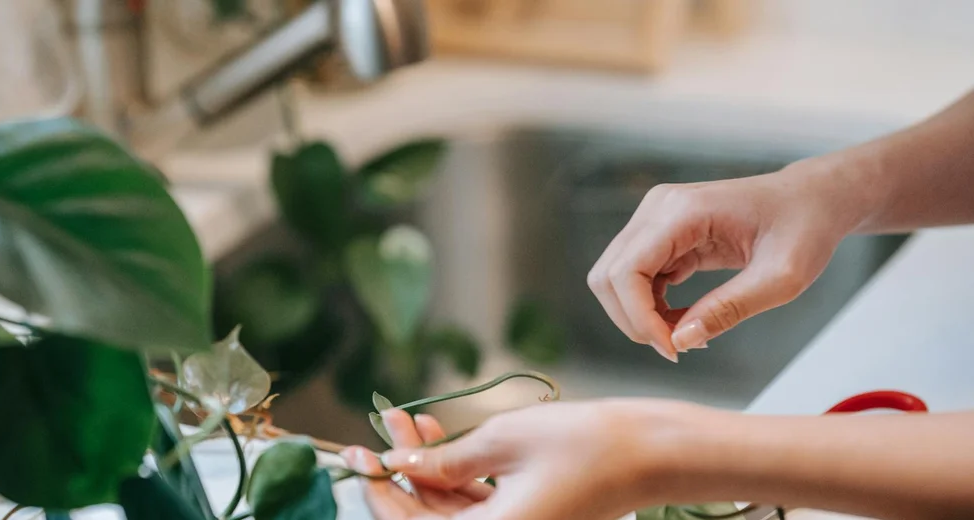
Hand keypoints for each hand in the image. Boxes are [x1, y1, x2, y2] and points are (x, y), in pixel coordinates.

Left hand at [347, 400, 693, 519]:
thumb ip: (443, 461)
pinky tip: (440, 435)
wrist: (650, 451)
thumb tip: (399, 468)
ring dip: (429, 468)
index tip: (360, 455)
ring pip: (453, 509)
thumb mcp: (502, 441)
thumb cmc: (583, 443)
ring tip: (409, 422)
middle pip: (430, 519)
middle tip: (384, 427)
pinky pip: (478, 503)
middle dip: (404, 472)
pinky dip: (457, 474)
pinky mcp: (530, 519)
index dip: (381, 491)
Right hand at [587, 166, 856, 360]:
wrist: (811, 200)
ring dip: (640, 316)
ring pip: (614, 279)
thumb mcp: (782, 277)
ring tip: (688, 333)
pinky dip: (650, 308)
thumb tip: (681, 341)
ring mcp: (654, 220)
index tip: (674, 349)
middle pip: (608, 276)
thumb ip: (730, 309)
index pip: (627, 270)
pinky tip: (686, 320)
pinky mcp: (660, 235)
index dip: (639, 317)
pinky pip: (634, 279)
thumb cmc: (804, 229)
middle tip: (678, 346)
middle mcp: (657, 209)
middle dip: (633, 321)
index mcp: (683, 211)